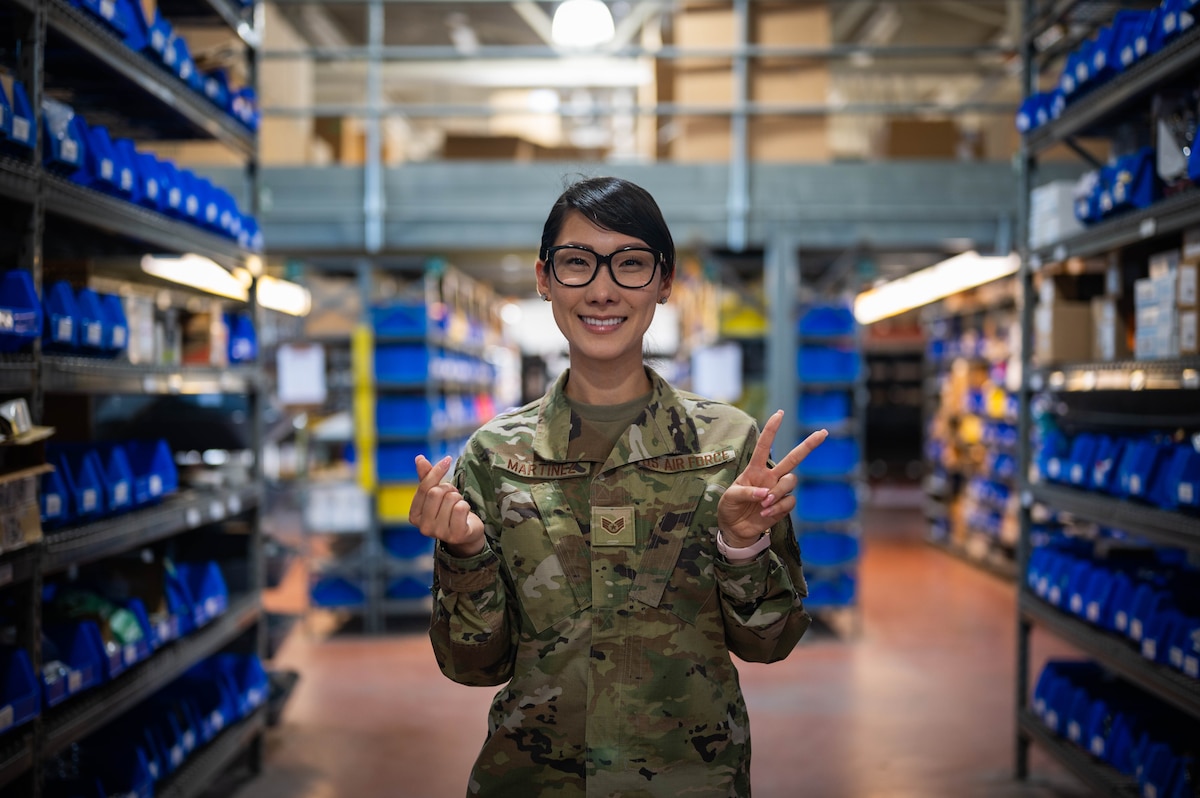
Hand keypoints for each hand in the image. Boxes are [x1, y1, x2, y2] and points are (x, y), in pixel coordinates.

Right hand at [409, 455, 485, 556]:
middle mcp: (423, 527)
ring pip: (451, 499)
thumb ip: (427, 477)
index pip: (424, 487)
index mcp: (414, 516)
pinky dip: (466, 506)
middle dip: (449, 489)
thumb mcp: (436, 494)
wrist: (466, 533)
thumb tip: (419, 458)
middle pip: (437, 492)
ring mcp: (439, 533)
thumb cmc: (449, 511)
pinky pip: (461, 508)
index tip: (447, 459)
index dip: (436, 471)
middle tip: (453, 497)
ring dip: (459, 498)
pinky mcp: (456, 535)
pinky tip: (464, 515)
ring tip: (458, 507)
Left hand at [716, 411, 827, 546]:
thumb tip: (766, 494)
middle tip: (823, 433)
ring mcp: (778, 490)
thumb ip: (746, 492)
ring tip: (763, 504)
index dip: (771, 430)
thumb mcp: (730, 497)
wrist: (735, 529)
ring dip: (778, 492)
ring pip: (791, 481)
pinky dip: (778, 508)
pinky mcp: (783, 506)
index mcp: (755, 469)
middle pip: (793, 458)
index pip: (764, 446)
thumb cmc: (730, 508)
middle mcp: (770, 477)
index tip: (780, 413)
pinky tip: (765, 514)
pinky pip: (789, 502)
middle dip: (808, 445)